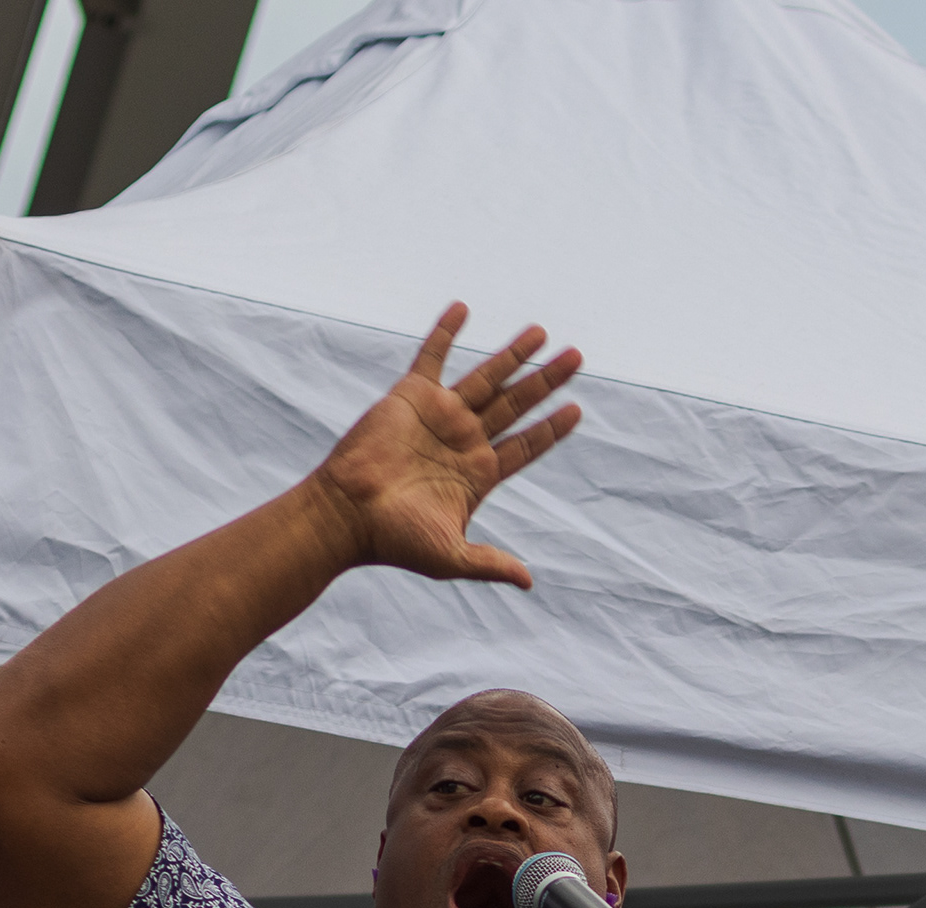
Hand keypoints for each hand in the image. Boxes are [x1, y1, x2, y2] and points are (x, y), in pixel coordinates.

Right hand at [309, 305, 585, 589]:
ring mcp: (440, 415)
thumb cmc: (395, 539)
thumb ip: (491, 563)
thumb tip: (528, 581)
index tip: (577, 410)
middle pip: (518, 405)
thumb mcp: (451, 557)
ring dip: (515, 354)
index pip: (527, 446)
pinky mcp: (411, 396)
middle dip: (548, 381)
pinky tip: (463, 308)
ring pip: (487, 377)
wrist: (347, 514)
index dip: (552, 429)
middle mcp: (465, 440)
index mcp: (480, 474)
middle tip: (578, 358)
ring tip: (543, 333)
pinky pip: (433, 356)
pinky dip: (446, 332)